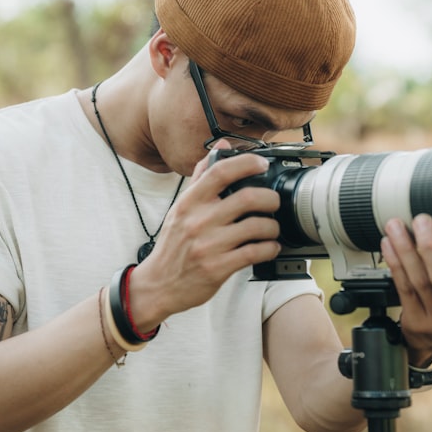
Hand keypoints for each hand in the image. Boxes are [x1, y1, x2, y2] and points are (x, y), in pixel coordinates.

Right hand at [130, 141, 281, 324]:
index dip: (247, 163)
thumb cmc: (173, 245)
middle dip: (270, 199)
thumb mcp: (181, 207)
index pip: (220, 171)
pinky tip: (269, 247)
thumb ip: (202, 176)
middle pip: (248, 198)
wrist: (158, 284)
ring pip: (257, 227)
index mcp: (190, 202)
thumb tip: (221, 146)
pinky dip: (269, 248)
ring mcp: (209, 245)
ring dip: (273, 227)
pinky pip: (255, 252)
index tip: (262, 164)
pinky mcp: (219, 268)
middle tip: (274, 202)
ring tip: (272, 228)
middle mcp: (199, 221)